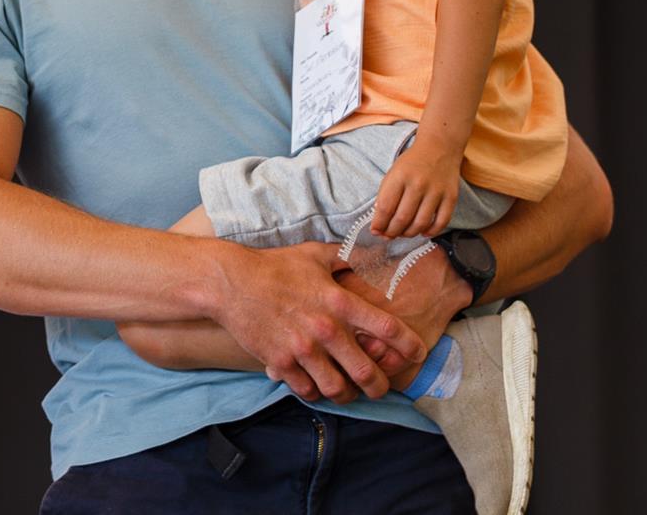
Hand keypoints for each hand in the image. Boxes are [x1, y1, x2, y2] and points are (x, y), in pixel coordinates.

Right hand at [212, 240, 424, 402]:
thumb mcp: (314, 254)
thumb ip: (347, 256)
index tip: (416, 353)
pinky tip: (315, 386)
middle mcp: (325, 329)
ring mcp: (302, 349)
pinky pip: (306, 390)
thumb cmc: (274, 266)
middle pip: (367, 372)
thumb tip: (374, 251)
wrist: (230, 282)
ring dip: (347, 395)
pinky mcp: (280, 362)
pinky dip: (314, 392)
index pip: (388, 329)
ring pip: (337, 389)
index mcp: (339, 302)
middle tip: (379, 387)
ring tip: (347, 392)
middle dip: (379, 386)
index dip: (409, 346)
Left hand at [372, 140, 461, 238]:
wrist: (439, 147)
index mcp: (399, 177)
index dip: (379, 224)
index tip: (375, 231)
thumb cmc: (412, 163)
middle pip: (402, 219)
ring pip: (420, 223)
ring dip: (409, 234)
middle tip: (388, 236)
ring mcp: (436, 191)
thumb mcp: (393, 173)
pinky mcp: (451, 197)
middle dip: (392, 232)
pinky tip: (423, 232)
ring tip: (403, 234)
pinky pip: (441, 222)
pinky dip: (431, 231)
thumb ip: (386, 196)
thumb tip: (380, 223)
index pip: (385, 207)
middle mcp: (418, 184)